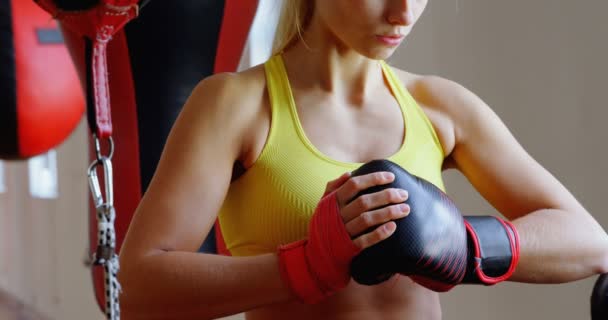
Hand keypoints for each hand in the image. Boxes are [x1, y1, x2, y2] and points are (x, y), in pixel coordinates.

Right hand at [277, 170, 408, 303]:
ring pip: (367, 220)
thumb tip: (349, 173)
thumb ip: (333, 186)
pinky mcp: (348, 248)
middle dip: (387, 196)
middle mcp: (338, 215)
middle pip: (364, 201)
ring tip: (406, 209)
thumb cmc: (324, 223)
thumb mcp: (323, 203)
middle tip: (404, 194)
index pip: (354, 184)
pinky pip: (365, 240)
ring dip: (388, 213)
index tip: (392, 177)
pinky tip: (393, 227)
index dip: (374, 179)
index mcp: (333, 201)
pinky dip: (379, 234)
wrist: (316, 254)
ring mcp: (343, 232)